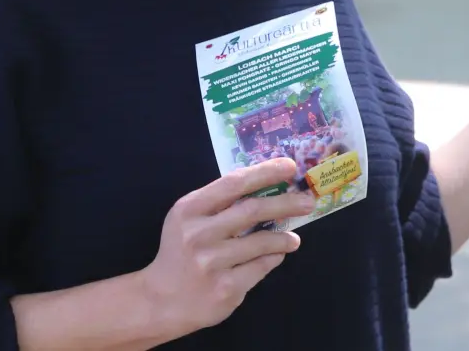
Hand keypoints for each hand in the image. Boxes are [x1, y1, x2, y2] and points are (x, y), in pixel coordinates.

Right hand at [140, 158, 317, 332]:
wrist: (161, 300)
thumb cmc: (181, 252)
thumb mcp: (188, 219)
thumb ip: (219, 203)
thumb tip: (266, 187)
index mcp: (190, 209)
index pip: (234, 183)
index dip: (265, 172)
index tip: (290, 166)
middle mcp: (199, 234)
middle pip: (253, 210)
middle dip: (286, 203)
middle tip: (308, 201)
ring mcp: (213, 263)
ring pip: (262, 242)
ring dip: (284, 238)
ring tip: (293, 238)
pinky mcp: (226, 289)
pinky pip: (261, 267)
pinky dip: (273, 258)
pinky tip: (275, 256)